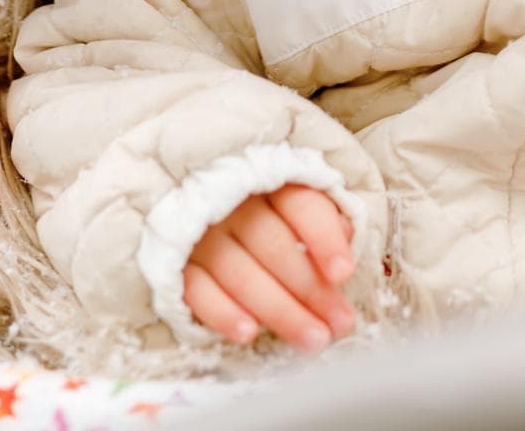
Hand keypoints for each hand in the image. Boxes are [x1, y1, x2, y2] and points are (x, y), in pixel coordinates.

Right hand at [181, 183, 355, 353]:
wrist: (188, 205)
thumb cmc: (263, 214)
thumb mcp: (295, 205)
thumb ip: (322, 218)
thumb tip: (347, 234)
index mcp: (269, 185)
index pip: (301, 206)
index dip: (324, 239)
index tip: (344, 273)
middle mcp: (233, 206)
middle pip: (275, 248)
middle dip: (311, 290)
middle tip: (339, 325)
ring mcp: (201, 235)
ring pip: (241, 274)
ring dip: (279, 311)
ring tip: (312, 339)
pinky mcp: (177, 264)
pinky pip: (197, 290)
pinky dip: (223, 313)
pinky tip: (249, 333)